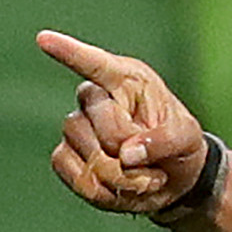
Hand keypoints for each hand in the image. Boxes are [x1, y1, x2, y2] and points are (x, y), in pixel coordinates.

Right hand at [37, 30, 208, 215]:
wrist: (172, 179)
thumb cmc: (179, 145)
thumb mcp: (187, 138)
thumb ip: (162, 141)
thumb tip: (125, 156)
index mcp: (126, 80)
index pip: (94, 64)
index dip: (69, 53)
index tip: (44, 39)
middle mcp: (95, 98)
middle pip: (104, 130)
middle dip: (133, 159)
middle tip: (156, 172)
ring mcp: (76, 126)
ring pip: (89, 156)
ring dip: (122, 180)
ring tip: (143, 180)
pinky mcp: (66, 155)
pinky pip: (75, 176)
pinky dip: (101, 192)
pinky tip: (119, 190)